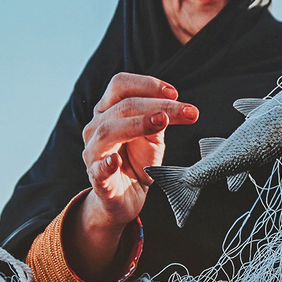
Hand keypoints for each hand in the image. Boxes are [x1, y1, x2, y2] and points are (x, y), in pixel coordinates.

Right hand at [68, 73, 198, 280]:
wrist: (127, 197)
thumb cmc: (138, 161)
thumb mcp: (153, 136)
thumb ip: (159, 118)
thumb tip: (174, 103)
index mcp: (109, 110)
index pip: (121, 85)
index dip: (147, 84)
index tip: (174, 93)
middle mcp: (97, 127)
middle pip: (123, 105)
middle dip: (159, 105)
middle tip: (188, 112)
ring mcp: (94, 152)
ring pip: (108, 131)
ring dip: (137, 124)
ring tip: (161, 121)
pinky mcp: (97, 178)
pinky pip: (98, 169)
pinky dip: (107, 164)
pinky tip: (116, 160)